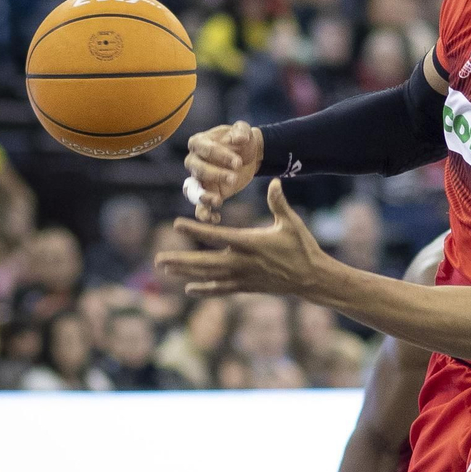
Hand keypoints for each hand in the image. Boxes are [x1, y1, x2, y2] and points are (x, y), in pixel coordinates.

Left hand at [157, 180, 328, 296]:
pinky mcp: (247, 286)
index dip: (196, 230)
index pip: (218, 236)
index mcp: (251, 243)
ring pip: (209, 275)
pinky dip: (205, 289)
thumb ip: (279, 203)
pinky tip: (189, 290)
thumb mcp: (291, 223)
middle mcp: (243, 262)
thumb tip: (275, 182)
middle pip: (206, 262)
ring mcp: (243, 276)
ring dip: (186, 272)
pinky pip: (222, 289)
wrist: (311, 278)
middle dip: (181, 261)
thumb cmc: (302, 247)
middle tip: (159, 259)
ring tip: (165, 269)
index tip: (176, 224)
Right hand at [184, 121, 262, 222]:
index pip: (204, 149)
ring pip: (193, 189)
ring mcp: (198, 179)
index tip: (238, 162)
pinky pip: (200, 206)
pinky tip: (215, 218)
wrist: (249, 155)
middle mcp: (194, 161)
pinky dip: (204, 214)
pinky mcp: (207, 193)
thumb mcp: (244, 131)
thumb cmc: (243, 140)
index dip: (220, 156)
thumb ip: (242, 131)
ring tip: (217, 201)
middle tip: (234, 177)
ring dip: (203, 196)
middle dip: (215, 174)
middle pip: (198, 169)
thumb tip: (238, 139)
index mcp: (199, 142)